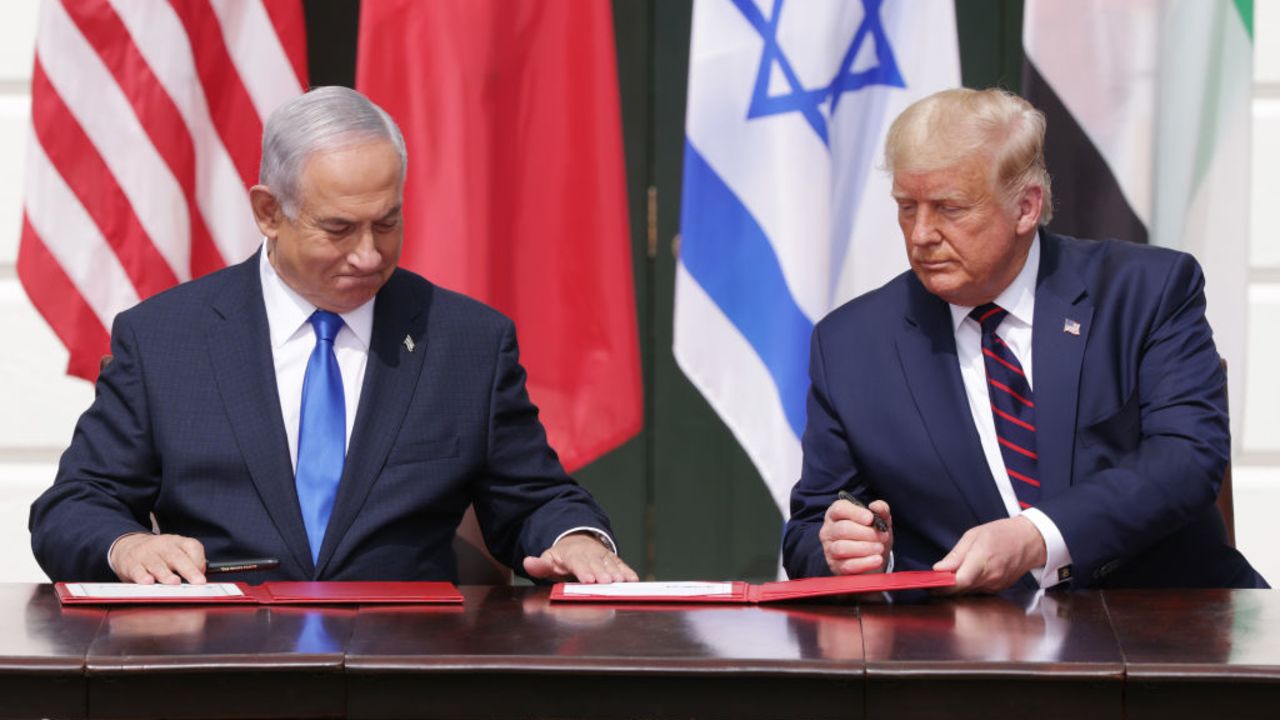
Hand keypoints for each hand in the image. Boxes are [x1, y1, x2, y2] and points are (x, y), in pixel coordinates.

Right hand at [110, 532, 207, 584]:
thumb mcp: (175, 552)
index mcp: (177, 542)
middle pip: (177, 557)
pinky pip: (137, 570)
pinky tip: (148, 582)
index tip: (203, 576)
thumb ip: (189, 564)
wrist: (127, 545)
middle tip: (198, 581)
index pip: (192, 546)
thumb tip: (200, 579)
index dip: (199, 561)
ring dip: (166, 574)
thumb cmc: (158, 554)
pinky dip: (142, 576)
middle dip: (188, 570)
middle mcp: (162, 546)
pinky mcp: (131, 563)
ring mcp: (146, 554)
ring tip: (175, 583)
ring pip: (157, 564)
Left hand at [522, 532, 638, 583]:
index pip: (577, 562)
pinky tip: (633, 580)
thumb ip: (540, 565)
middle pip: (596, 563)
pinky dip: (627, 571)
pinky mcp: (612, 559)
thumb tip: (527, 562)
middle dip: (602, 572)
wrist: (578, 542)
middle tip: (607, 582)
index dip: (583, 571)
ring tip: (621, 582)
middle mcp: (588, 553)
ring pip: (609, 563)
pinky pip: (620, 564)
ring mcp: (601, 555)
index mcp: (571, 554)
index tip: (588, 580)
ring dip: (616, 572)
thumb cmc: (562, 558)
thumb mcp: (549, 560)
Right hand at [820, 497, 892, 574]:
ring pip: (842, 548)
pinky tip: (877, 560)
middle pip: (843, 529)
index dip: (855, 513)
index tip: (870, 519)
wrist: (874, 561)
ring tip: (880, 548)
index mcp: (836, 514)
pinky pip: (847, 565)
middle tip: (883, 537)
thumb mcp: (879, 521)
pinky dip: (865, 563)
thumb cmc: (872, 536)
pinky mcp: (835, 566)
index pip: (839, 509)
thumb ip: (881, 510)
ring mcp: (829, 549)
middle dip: (867, 533)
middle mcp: (829, 530)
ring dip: (865, 548)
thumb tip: (877, 506)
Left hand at [932, 516, 1045, 593]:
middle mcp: (990, 575)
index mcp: (982, 559)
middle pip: (961, 590)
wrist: (1030, 541)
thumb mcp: (973, 535)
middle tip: (931, 584)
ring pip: (968, 592)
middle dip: (944, 589)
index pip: (960, 581)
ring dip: (956, 588)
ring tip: (945, 579)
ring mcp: (996, 584)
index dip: (943, 586)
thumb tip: (939, 568)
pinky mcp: (998, 588)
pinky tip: (963, 578)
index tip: (930, 584)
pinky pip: (978, 591)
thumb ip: (955, 555)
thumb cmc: (1003, 533)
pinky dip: (968, 586)